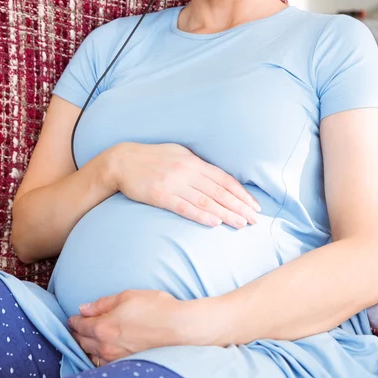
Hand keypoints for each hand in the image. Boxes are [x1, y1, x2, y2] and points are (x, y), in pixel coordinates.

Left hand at [68, 289, 185, 364]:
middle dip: (77, 333)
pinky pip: (103, 363)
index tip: (73, 317)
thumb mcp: (127, 296)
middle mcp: (106, 345)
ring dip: (86, 345)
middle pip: (82, 341)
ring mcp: (116, 357)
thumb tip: (84, 308)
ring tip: (86, 338)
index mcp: (103, 326)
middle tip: (76, 327)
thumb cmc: (155, 307)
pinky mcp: (126, 363)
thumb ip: (103, 304)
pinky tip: (101, 351)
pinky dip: (98, 356)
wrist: (178, 327)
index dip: (74, 320)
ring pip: (91, 354)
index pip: (80, 325)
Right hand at [111, 142, 260, 228]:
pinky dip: (200, 215)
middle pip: (219, 191)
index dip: (241, 193)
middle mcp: (187, 171)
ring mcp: (173, 183)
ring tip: (241, 223)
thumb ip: (197, 164)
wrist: (122, 161)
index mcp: (193, 161)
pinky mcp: (160, 195)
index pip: (224, 179)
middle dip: (240, 205)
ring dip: (226, 213)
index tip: (255, 205)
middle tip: (256, 219)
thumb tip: (217, 176)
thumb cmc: (152, 158)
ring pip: (206, 200)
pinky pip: (184, 207)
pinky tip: (214, 222)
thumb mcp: (178, 154)